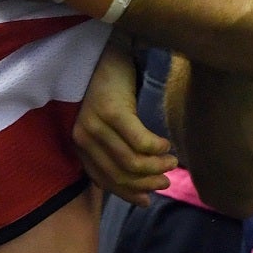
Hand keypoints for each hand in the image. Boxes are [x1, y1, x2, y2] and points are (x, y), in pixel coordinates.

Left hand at [75, 42, 175, 206]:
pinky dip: (156, 149)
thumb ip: (117, 152)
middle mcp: (83, 136)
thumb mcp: (109, 127)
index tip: (149, 200)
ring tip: (171, 162)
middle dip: (146, 183)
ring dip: (156, 167)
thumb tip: (142, 190)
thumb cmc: (113, 91)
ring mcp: (96, 123)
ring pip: (131, 162)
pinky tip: (166, 145)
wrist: (110, 52)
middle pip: (119, 174)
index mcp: (81, 144)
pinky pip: (139, 142)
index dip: (128, 194)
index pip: (104, 180)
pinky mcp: (112, 111)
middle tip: (167, 180)